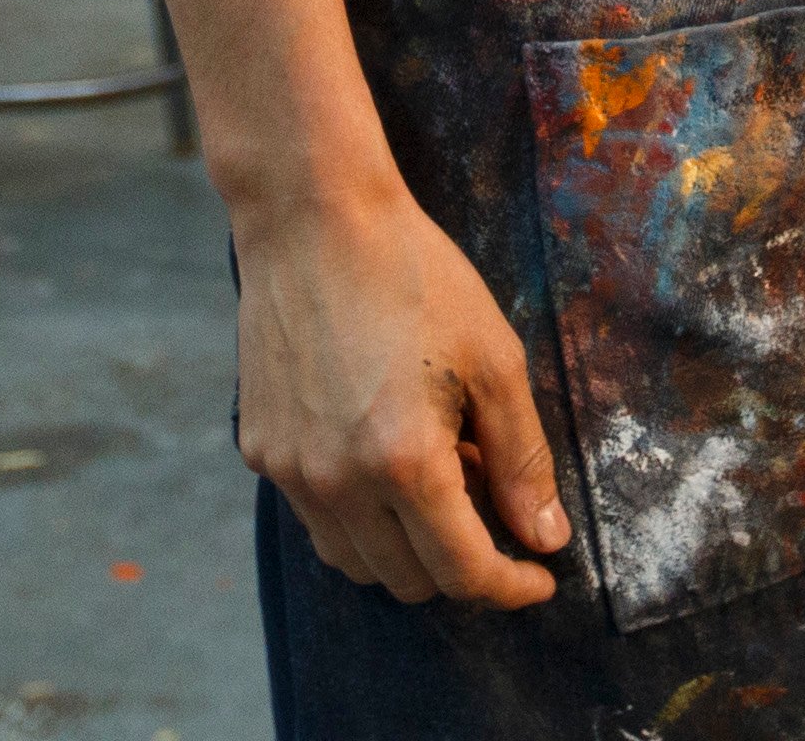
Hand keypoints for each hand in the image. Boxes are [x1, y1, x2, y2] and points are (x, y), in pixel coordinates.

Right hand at [233, 176, 572, 608]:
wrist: (312, 217)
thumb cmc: (413, 276)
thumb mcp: (493, 360)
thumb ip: (522, 460)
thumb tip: (544, 539)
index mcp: (405, 463)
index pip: (463, 573)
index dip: (511, 587)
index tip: (538, 577)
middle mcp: (338, 481)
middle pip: (410, 581)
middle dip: (461, 566)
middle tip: (489, 504)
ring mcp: (290, 470)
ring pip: (356, 562)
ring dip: (405, 550)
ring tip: (435, 477)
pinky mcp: (260, 449)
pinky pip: (316, 517)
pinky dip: (357, 515)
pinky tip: (380, 456)